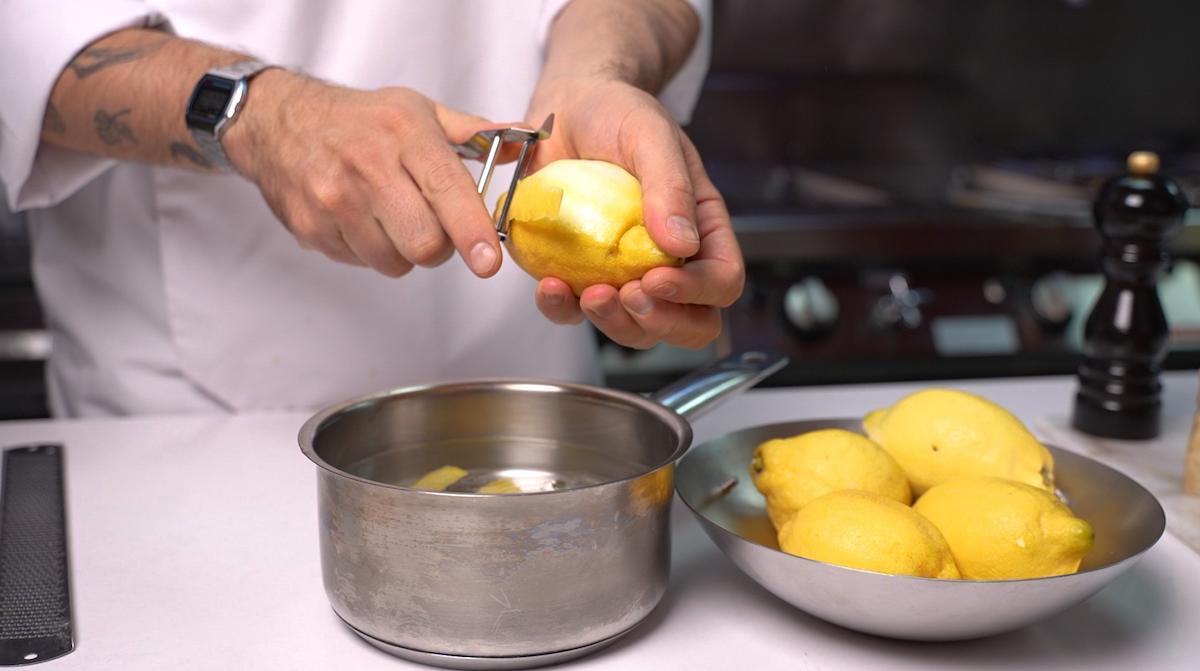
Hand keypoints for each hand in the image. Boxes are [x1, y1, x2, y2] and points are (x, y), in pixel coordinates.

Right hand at [224, 70, 508, 277]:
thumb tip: (528, 142)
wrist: (278, 122)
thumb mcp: (418, 111)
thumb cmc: (361, 120)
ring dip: (404, 251)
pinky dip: (371, 250)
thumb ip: (474, 134)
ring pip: (395, 262)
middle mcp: (366, 167)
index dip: (470, 231)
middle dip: (441, 246)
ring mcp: (334, 200)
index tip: (487, 262)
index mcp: (403, 133)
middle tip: (433, 225)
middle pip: (424, 243)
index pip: (446, 189)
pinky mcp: (311, 228)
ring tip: (391, 216)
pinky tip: (361, 218)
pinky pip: (363, 262)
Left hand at [526, 76, 743, 348]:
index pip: (721, 280)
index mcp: (701, 227)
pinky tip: (550, 285)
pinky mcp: (578, 273)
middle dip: (660, 321)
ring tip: (589, 294)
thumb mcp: (649, 135)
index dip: (697, 292)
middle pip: (687, 322)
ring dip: (613, 323)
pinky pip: (574, 311)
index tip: (658, 277)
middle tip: (628, 293)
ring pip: (635, 328)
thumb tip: (682, 243)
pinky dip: (562, 309)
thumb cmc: (617, 112)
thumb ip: (670, 186)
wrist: (565, 106)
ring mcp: (622, 272)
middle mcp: (668, 259)